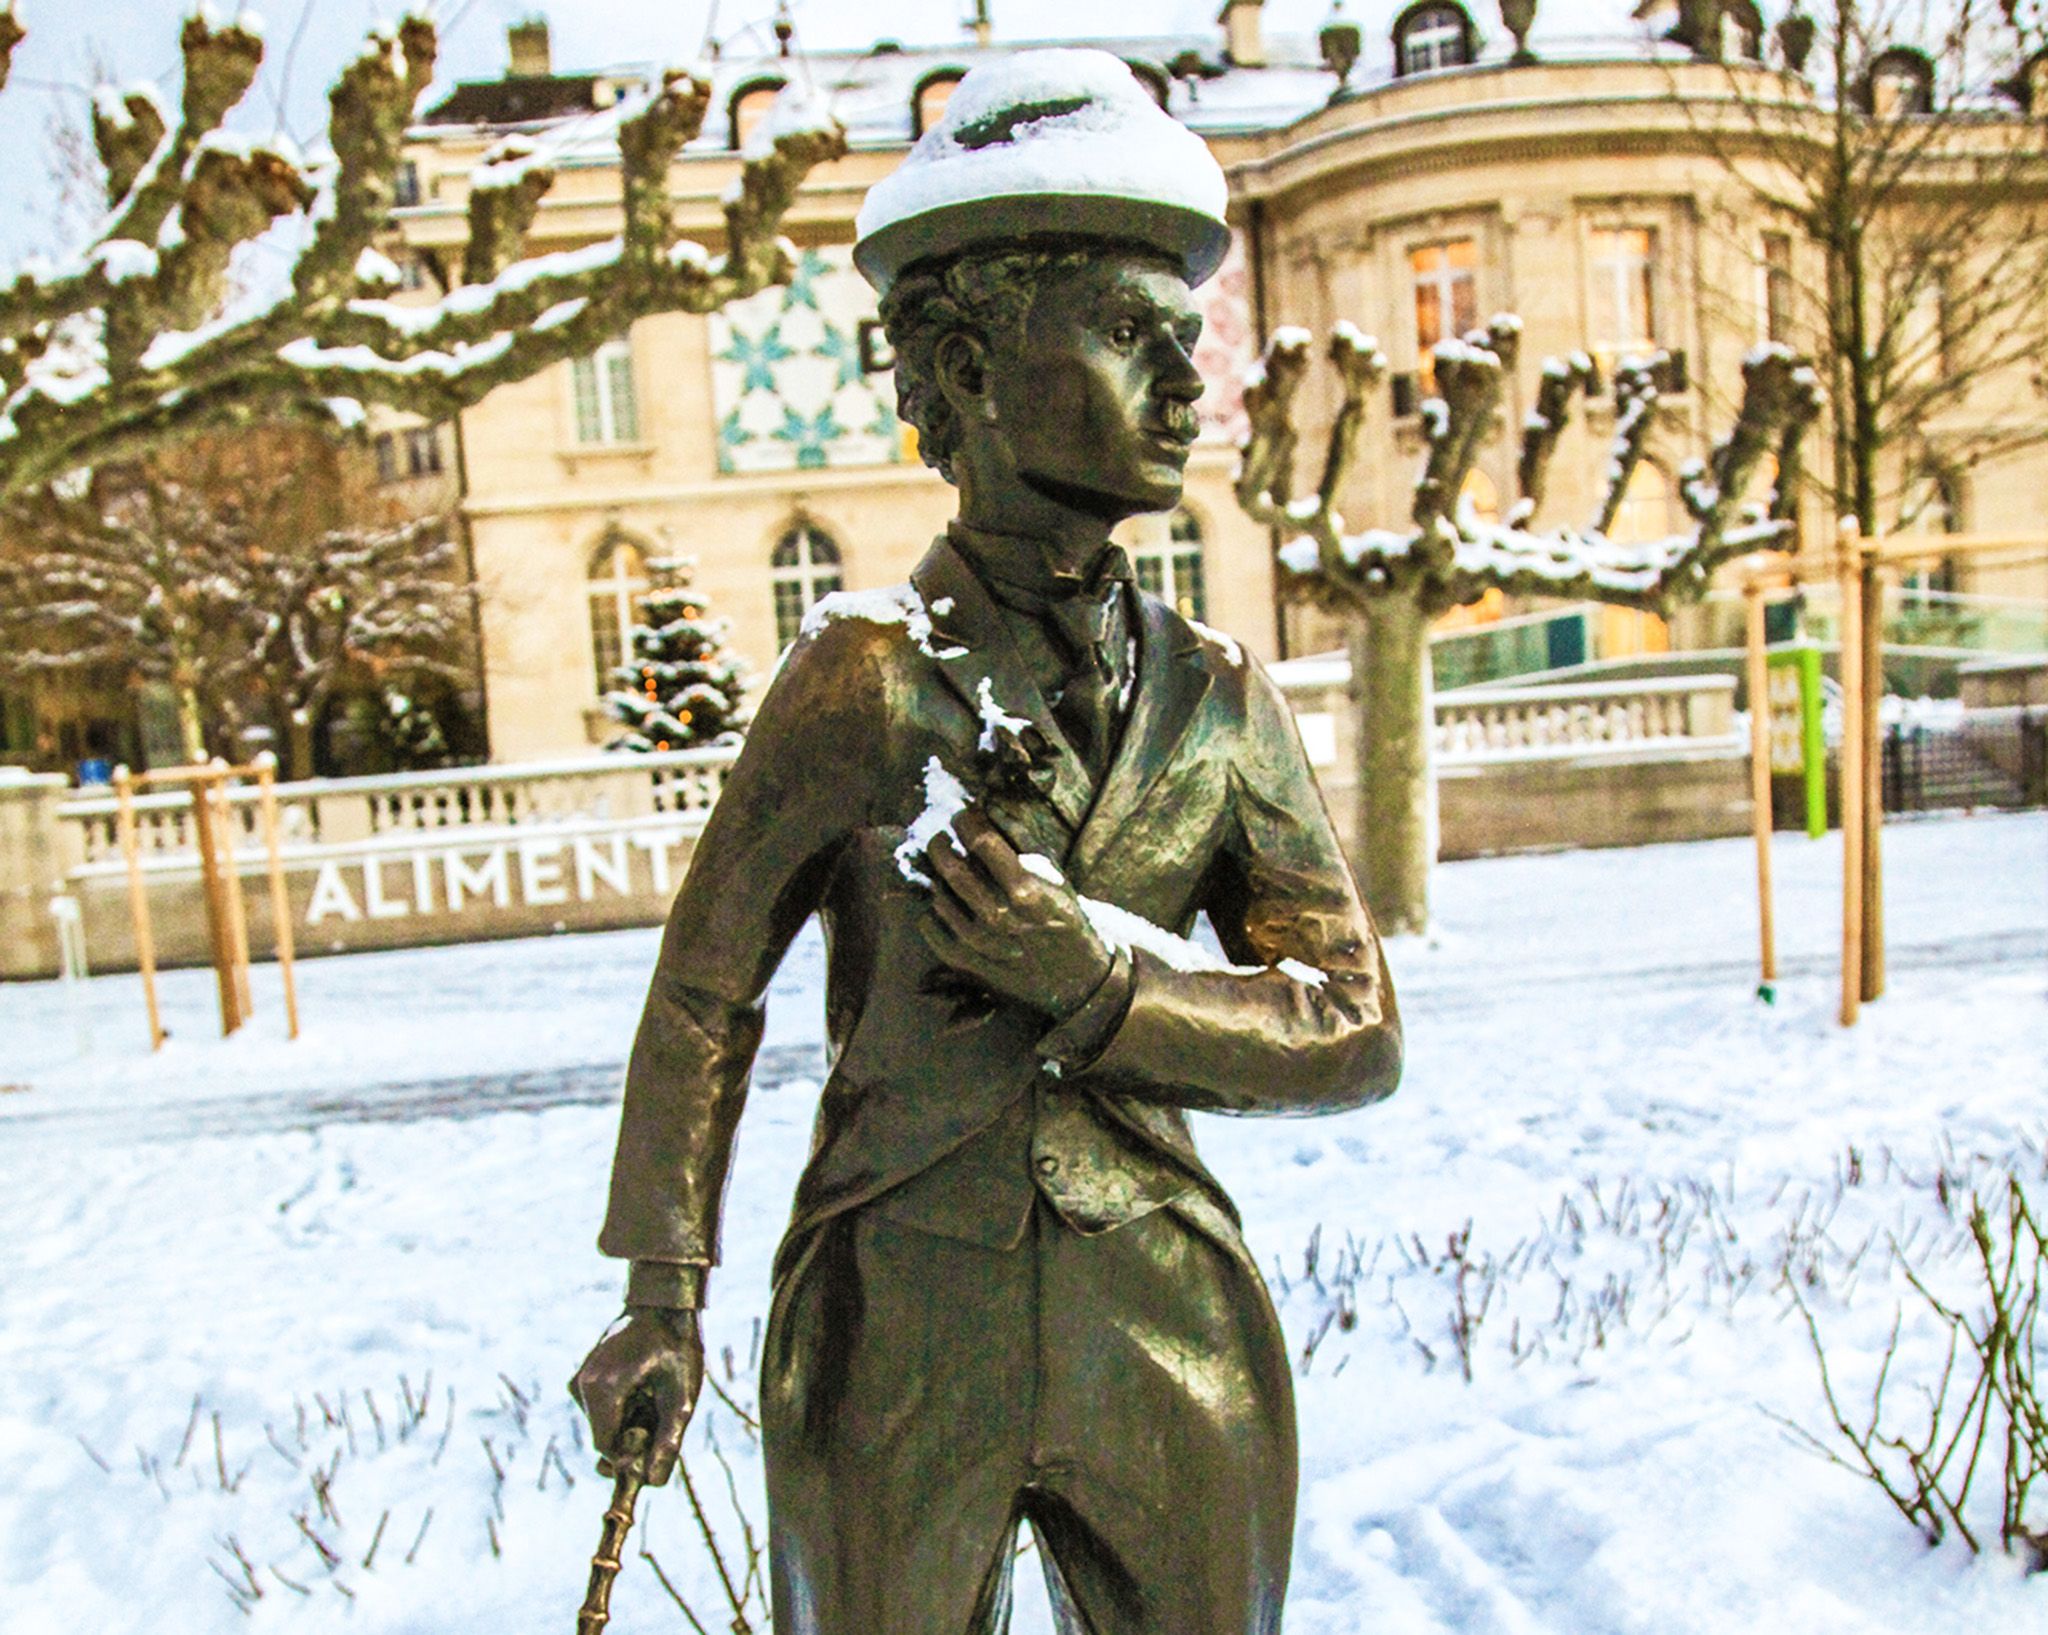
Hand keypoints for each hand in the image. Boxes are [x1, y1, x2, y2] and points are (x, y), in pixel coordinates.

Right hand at [568, 1308, 702, 1485]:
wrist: (663, 1304)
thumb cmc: (676, 1347)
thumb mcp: (682, 1396)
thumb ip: (669, 1441)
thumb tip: (651, 1482)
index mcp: (600, 1390)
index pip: (607, 1449)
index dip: (633, 1452)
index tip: (658, 1435)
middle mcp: (581, 1385)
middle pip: (605, 1437)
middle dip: (632, 1434)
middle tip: (661, 1409)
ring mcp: (579, 1380)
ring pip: (604, 1424)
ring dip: (629, 1420)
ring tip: (653, 1391)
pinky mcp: (583, 1377)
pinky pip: (603, 1409)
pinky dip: (623, 1407)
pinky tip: (642, 1384)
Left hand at [917, 808, 1111, 1018]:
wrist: (1075, 977)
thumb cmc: (1064, 918)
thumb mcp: (1056, 877)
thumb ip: (1023, 844)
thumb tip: (990, 809)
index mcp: (1025, 889)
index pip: (982, 841)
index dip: (966, 821)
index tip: (962, 815)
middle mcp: (1000, 915)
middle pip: (953, 869)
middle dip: (940, 845)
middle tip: (940, 838)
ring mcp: (980, 942)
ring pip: (939, 896)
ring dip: (936, 877)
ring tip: (943, 870)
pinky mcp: (968, 963)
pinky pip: (933, 930)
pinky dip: (929, 911)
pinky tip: (938, 900)